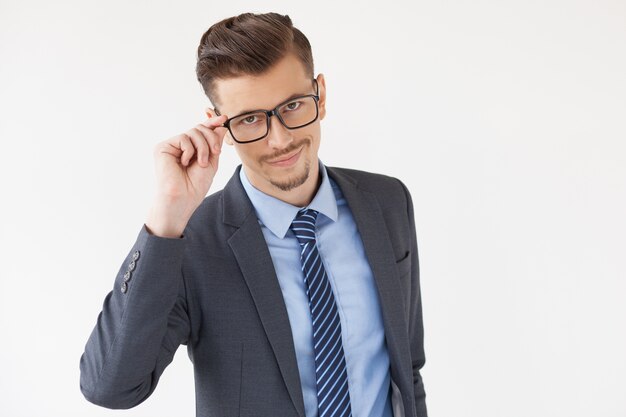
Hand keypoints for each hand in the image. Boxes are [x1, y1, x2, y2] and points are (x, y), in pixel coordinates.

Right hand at [146, 114, 227, 237]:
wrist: (182, 199)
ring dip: (203, 147)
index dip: (212, 123)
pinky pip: (183, 138)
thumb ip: (215, 144)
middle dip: (211, 139)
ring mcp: (171, 146)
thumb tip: (220, 126)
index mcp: (191, 150)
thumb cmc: (195, 186)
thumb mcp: (211, 162)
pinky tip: (185, 163)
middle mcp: (179, 146)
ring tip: (201, 163)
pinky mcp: (162, 147)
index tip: (223, 119)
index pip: (202, 132)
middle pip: (199, 128)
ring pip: (193, 132)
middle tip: (216, 152)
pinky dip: (190, 150)